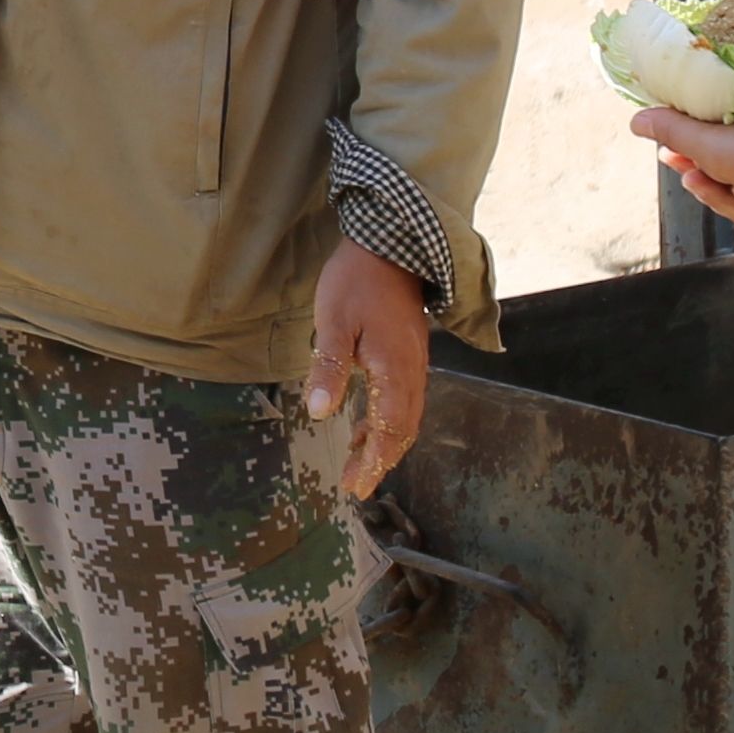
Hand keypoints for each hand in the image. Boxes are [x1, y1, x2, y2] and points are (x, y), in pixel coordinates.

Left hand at [307, 242, 430, 498]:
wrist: (391, 245)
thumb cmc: (356, 281)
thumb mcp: (333, 321)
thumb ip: (328, 367)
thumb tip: (318, 412)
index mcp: (394, 369)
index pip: (389, 428)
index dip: (373, 461)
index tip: (358, 487)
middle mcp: (412, 372)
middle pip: (402, 429)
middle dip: (379, 460)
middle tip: (355, 485)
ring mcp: (414, 363)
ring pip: (406, 416)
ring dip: (383, 443)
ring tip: (357, 463)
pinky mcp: (409, 354)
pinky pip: (404, 399)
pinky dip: (386, 420)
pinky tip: (364, 424)